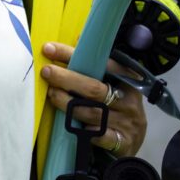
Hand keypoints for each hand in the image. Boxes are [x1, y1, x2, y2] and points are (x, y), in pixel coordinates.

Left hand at [41, 42, 146, 156]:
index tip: (50, 49)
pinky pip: (100, 135)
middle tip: (47, 72)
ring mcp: (127, 121)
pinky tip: (72, 124)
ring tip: (51, 95)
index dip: (73, 55)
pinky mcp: (122, 141)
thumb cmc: (118, 105)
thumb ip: (98, 65)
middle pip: (94, 88)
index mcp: (128, 79)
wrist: (133, 140)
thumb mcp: (114, 83)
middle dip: (67, 79)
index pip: (100, 63)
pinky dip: (86, 129)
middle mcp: (128, 100)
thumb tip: (79, 38)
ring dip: (68, 104)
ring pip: (93, 112)